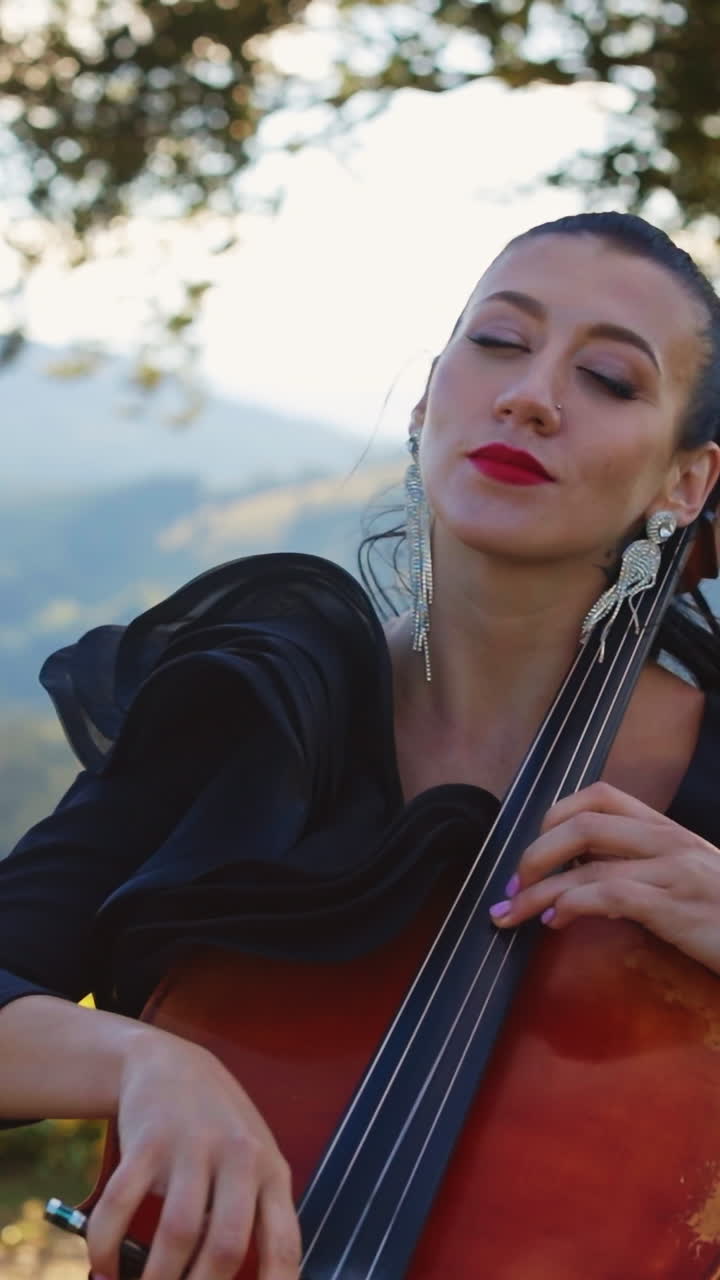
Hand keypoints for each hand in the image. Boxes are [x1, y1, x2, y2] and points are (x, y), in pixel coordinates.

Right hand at [85, 1029, 300, 1279]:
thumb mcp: (253, 1159)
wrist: (170, 1063)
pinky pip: (122, 1204)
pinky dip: (107, 1245)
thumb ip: (254, 1212)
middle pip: (228, 1245)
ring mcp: (192, 1145)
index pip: (283, 1242)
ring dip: (157, 1278)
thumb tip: (244, 1278)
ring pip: (178, 1232)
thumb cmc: (217, 1124)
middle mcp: (238, 1157)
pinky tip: (104, 1265)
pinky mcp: (147, 1140)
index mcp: (271, 1170)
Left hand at [489, 780, 719, 974]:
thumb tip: (583, 874)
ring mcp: (673, 872)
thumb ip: (642, 867)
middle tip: (512, 883)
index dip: (555, 815)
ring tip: (511, 913)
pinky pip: (609, 897)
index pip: (601, 796)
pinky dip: (572, 905)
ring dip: (537, 890)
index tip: (533, 848)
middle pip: (583, 824)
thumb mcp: (687, 879)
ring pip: (587, 865)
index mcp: (668, 830)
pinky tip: (554, 921)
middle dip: (535, 852)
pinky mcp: (675, 908)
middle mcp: (668, 841)